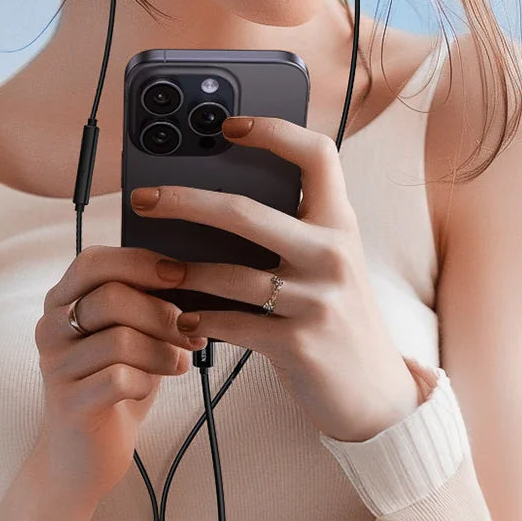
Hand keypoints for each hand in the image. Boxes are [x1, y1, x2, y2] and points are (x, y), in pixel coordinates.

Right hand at [34, 245, 207, 500]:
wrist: (84, 456)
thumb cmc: (114, 387)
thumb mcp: (129, 337)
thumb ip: (144, 306)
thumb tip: (190, 280)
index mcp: (62, 302)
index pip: (93, 263)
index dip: (139, 262)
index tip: (181, 274)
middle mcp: (50, 329)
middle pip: (111, 298)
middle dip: (163, 313)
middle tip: (193, 332)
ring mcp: (55, 367)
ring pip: (121, 340)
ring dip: (163, 352)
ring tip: (179, 364)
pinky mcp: (68, 404)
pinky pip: (119, 379)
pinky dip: (146, 382)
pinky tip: (146, 389)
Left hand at [128, 115, 421, 442]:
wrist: (376, 393)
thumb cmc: (338, 317)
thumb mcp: (329, 264)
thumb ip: (294, 229)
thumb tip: (213, 203)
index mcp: (340, 224)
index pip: (317, 155)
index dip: (274, 130)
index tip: (229, 126)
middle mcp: (333, 254)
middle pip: (246, 211)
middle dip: (185, 201)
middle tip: (145, 198)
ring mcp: (317, 299)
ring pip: (230, 274)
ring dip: (183, 273)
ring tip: (158, 271)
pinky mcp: (300, 343)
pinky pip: (233, 323)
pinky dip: (201, 320)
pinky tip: (185, 319)